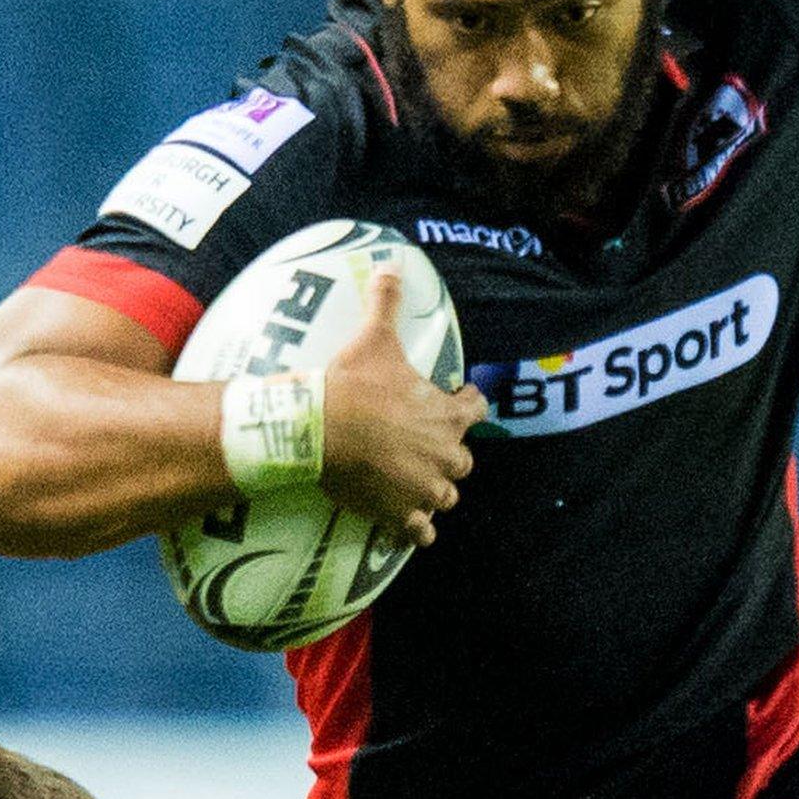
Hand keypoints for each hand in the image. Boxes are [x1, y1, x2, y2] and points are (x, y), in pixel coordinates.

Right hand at [320, 269, 487, 543]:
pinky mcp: (400, 514)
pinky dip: (415, 531)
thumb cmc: (354, 385)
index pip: (477, 409)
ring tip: (417, 485)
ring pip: (444, 497)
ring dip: (435, 491)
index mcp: (449, 415)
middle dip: (449, 454)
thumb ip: (387, 303)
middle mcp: (446, 456)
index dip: (468, 404)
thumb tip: (390, 265)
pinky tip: (406, 527)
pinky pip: (420, 533)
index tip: (459, 400)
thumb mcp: (375, 338)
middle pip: (463, 461)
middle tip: (427, 445)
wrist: (321, 432)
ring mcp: (425, 489)